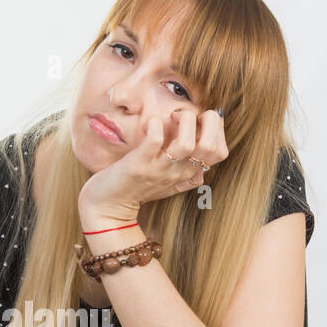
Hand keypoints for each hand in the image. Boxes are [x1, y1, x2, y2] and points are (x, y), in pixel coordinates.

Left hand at [78, 108, 227, 226]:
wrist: (106, 209)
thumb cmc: (135, 190)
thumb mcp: (167, 184)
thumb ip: (186, 176)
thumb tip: (203, 165)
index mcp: (186, 173)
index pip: (220, 152)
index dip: (217, 130)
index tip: (198, 121)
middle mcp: (177, 172)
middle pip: (211, 146)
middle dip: (208, 121)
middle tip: (185, 117)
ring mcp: (158, 169)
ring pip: (187, 143)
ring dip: (183, 121)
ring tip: (170, 118)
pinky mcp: (138, 165)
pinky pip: (155, 140)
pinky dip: (155, 125)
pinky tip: (149, 125)